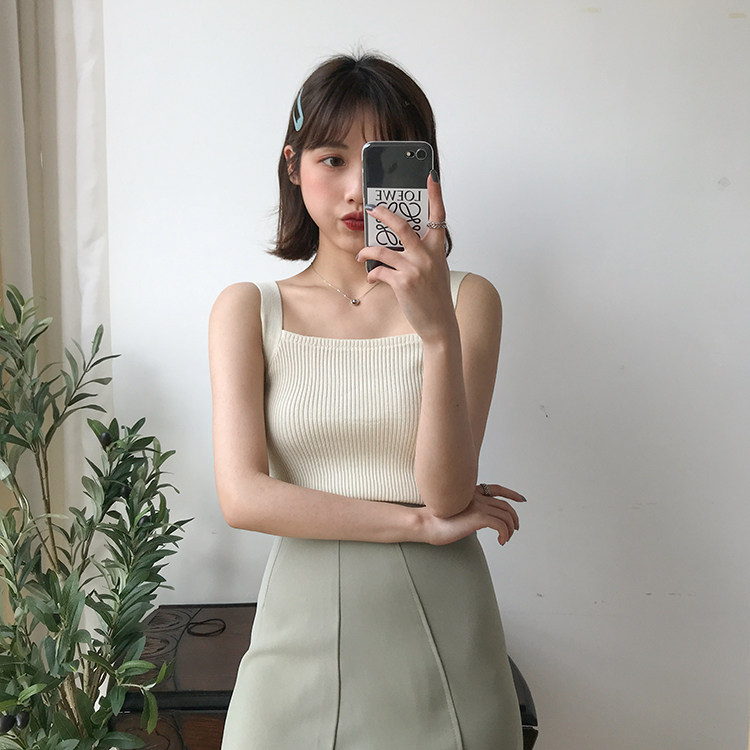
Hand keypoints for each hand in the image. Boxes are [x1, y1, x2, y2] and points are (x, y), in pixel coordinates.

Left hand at [356, 173, 454, 342]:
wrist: (439, 324)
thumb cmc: (435, 296)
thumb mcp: (436, 270)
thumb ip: (423, 254)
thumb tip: (399, 243)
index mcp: (437, 250)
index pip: (438, 216)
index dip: (435, 195)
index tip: (430, 176)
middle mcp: (428, 256)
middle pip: (402, 226)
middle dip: (384, 214)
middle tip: (371, 208)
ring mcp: (415, 269)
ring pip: (383, 250)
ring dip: (367, 250)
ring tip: (361, 253)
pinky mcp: (402, 283)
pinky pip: (379, 271)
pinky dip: (372, 274)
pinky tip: (371, 278)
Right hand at [421, 483, 525, 546]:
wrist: (426, 523)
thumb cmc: (436, 520)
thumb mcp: (455, 510)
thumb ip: (468, 511)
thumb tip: (477, 521)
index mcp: (471, 492)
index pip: (497, 489)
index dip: (512, 494)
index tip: (522, 499)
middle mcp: (476, 496)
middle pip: (505, 505)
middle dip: (514, 518)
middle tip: (515, 529)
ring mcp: (478, 505)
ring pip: (505, 515)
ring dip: (510, 529)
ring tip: (506, 539)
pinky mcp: (478, 517)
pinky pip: (501, 525)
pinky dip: (505, 534)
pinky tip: (501, 541)